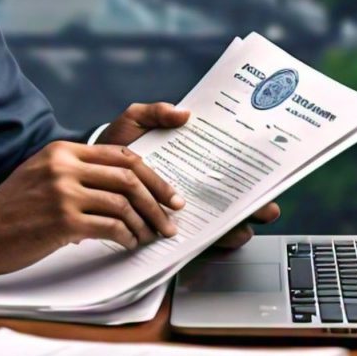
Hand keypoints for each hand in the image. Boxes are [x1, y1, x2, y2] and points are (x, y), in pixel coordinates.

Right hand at [0, 141, 184, 276]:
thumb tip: (120, 184)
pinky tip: (129, 243)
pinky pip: (111, 227)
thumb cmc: (14, 207)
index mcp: (63, 151)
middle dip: (157, 198)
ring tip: (152, 235)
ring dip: (145, 223)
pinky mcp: (64, 221)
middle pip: (128, 177)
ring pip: (123, 203)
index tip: (167, 192)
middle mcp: (65, 166)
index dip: (151, 174)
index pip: (120, 155)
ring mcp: (64, 193)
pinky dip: (127, 237)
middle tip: (171, 217)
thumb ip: (76, 170)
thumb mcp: (42, 173)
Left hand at [96, 102, 281, 251]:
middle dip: (256, 206)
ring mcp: (185, 211)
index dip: (253, 171)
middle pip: (236, 201)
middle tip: (266, 208)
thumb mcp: (135, 121)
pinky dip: (204, 242)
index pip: (231, 167)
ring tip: (239, 227)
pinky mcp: (169, 229)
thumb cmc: (117, 144)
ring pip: (222, 226)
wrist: (89, 171)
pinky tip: (208, 239)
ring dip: (235, 228)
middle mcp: (195, 188)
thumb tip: (182, 113)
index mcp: (194, 160)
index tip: (265, 173)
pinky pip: (193, 242)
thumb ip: (155, 113)